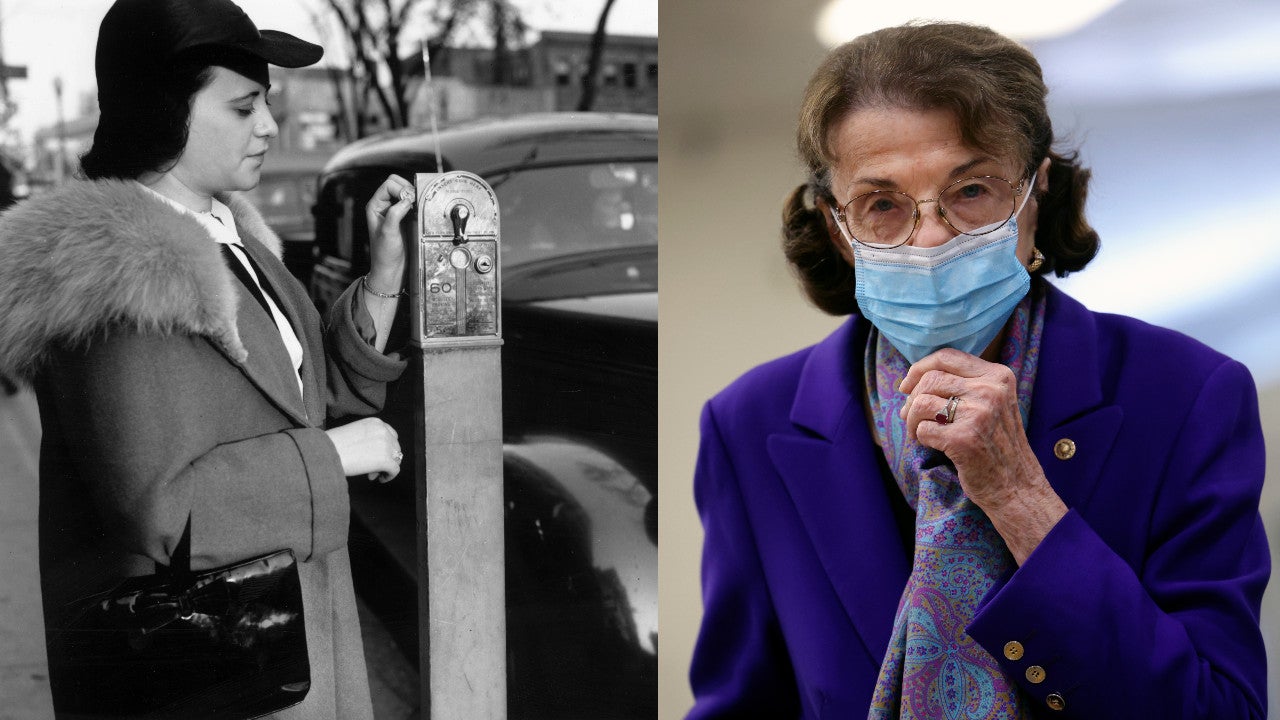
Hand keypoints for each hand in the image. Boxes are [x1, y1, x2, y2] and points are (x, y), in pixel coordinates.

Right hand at [325, 417, 402, 482]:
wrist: (326, 452)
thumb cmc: (333, 444)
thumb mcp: (354, 432)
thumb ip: (369, 438)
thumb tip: (376, 454)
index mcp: (376, 422)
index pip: (390, 435)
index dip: (384, 448)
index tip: (374, 456)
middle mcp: (384, 431)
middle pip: (394, 447)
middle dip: (385, 458)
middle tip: (371, 469)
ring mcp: (386, 445)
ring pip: (396, 458)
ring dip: (385, 467)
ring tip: (371, 474)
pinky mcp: (386, 460)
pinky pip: (395, 470)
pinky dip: (389, 476)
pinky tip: (380, 479)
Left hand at [364, 174, 414, 293]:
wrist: (391, 269)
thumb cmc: (384, 253)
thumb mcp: (388, 232)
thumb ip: (395, 214)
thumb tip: (407, 199)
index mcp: (375, 206)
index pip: (388, 185)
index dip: (400, 189)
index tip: (409, 202)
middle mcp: (384, 206)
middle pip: (397, 183)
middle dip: (408, 189)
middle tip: (415, 202)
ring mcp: (395, 211)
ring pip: (406, 192)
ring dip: (414, 196)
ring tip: (419, 207)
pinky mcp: (405, 217)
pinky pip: (413, 203)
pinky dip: (418, 204)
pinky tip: (421, 212)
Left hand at [897, 348, 1065, 562]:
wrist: (1016, 486)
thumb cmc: (997, 444)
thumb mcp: (992, 403)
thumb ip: (963, 384)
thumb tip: (911, 380)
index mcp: (998, 376)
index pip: (947, 356)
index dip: (920, 367)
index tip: (907, 385)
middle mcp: (991, 390)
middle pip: (930, 379)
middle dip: (911, 399)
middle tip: (910, 417)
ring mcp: (979, 414)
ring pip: (921, 402)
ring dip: (911, 419)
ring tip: (917, 432)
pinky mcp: (964, 439)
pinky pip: (922, 429)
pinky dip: (919, 438)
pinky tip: (931, 445)